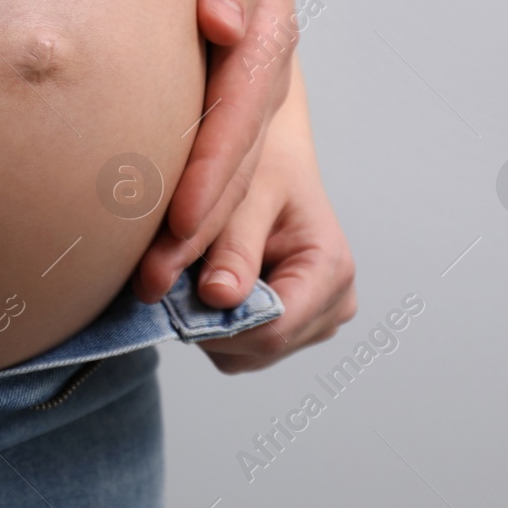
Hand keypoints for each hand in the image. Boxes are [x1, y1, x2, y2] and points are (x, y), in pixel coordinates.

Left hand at [135, 0, 297, 301]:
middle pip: (237, 152)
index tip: (176, 216)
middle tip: (160, 281)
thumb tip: (222, 26)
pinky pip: (203, 151)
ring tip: (152, 288)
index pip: (241, 102)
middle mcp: (253, 54)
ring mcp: (231, 73)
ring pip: (225, 164)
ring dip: (197, 230)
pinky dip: (183, 202)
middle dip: (204, 220)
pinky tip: (145, 246)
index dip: (213, 162)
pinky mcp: (203, 82)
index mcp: (262, 16)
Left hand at [192, 67, 355, 371]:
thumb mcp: (247, 194)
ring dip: (211, 322)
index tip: (172, 296)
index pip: (272, 329)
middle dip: (210, 320)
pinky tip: (210, 279)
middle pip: (257, 347)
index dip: (217, 322)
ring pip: (246, 354)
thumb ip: (233, 248)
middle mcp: (334, 304)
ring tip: (198, 269)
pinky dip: (217, 321)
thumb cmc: (266, 162)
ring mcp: (317, 319)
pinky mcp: (294, 324)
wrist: (274, 154)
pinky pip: (243, 346)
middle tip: (175, 275)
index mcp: (331, 270)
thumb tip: (218, 298)